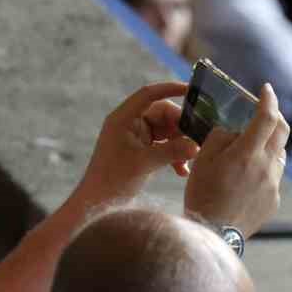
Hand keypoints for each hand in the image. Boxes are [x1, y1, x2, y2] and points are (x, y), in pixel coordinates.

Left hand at [71, 82, 200, 207]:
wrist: (96, 204)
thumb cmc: (113, 181)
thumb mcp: (144, 164)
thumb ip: (171, 152)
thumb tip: (196, 145)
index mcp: (123, 118)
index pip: (148, 94)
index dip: (169, 88)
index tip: (191, 89)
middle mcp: (128, 123)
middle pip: (161, 114)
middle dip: (180, 127)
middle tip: (196, 141)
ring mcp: (134, 137)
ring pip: (164, 130)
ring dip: (178, 144)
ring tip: (189, 161)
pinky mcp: (139, 150)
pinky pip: (162, 145)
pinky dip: (173, 154)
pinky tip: (182, 171)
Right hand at [183, 83, 290, 237]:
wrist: (213, 233)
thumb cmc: (203, 193)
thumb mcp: (204, 158)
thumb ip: (221, 137)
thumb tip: (233, 130)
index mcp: (247, 154)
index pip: (266, 117)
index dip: (268, 99)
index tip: (266, 88)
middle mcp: (266, 167)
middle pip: (282, 132)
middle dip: (275, 116)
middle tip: (264, 110)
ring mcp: (273, 185)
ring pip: (278, 154)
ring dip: (268, 144)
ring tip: (249, 148)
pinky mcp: (273, 200)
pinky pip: (272, 176)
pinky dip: (263, 168)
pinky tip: (244, 177)